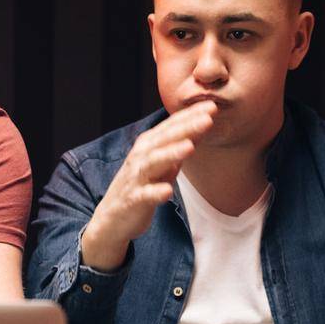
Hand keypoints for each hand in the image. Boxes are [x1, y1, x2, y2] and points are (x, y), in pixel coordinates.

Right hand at [80, 101, 215, 270]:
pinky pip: (145, 195)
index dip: (190, 116)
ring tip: (190, 147)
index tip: (212, 106)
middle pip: (164, 139)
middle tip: (208, 119)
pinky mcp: (133, 200)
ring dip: (171, 154)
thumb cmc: (140, 187)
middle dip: (186, 128)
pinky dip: (156, 192)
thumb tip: (201, 129)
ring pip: (154, 162)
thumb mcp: (163, 165)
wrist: (112, 218)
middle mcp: (141, 158)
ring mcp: (136, 178)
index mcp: (148, 146)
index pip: (171, 126)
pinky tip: (168, 191)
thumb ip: (179, 149)